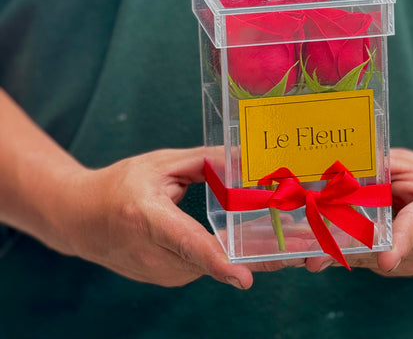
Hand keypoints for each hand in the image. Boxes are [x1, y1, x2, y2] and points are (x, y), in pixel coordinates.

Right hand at [53, 148, 300, 288]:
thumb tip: (247, 160)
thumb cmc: (120, 186)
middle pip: (214, 256)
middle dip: (260, 252)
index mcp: (147, 218)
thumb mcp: (161, 164)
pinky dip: (230, 254)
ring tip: (291, 240)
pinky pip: (208, 265)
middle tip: (305, 245)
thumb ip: (205, 162)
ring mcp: (162, 273)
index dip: (217, 261)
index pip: (186, 242)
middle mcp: (155, 254)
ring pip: (215, 261)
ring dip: (249, 252)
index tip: (246, 277)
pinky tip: (251, 239)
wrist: (81, 220)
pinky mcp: (170, 279)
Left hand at [306, 148, 412, 275]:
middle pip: (386, 250)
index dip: (401, 243)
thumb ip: (384, 166)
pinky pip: (374, 262)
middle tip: (315, 258)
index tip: (385, 261)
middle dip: (349, 254)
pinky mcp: (406, 268)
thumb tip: (346, 166)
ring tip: (310, 254)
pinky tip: (325, 249)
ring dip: (342, 256)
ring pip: (375, 261)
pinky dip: (351, 254)